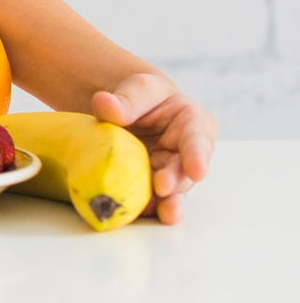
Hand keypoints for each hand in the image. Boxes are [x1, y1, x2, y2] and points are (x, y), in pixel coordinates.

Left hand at [92, 71, 215, 224]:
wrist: (130, 111)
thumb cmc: (143, 97)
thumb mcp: (139, 89)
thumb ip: (127, 99)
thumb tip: (104, 103)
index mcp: (194, 125)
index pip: (198, 140)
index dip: (198, 156)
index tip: (197, 170)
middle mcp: (186, 155)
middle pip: (184, 171)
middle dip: (176, 182)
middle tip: (163, 189)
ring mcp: (170, 173)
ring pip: (171, 192)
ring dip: (166, 203)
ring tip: (161, 213)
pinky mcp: (152, 186)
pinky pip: (150, 198)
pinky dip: (144, 207)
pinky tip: (136, 214)